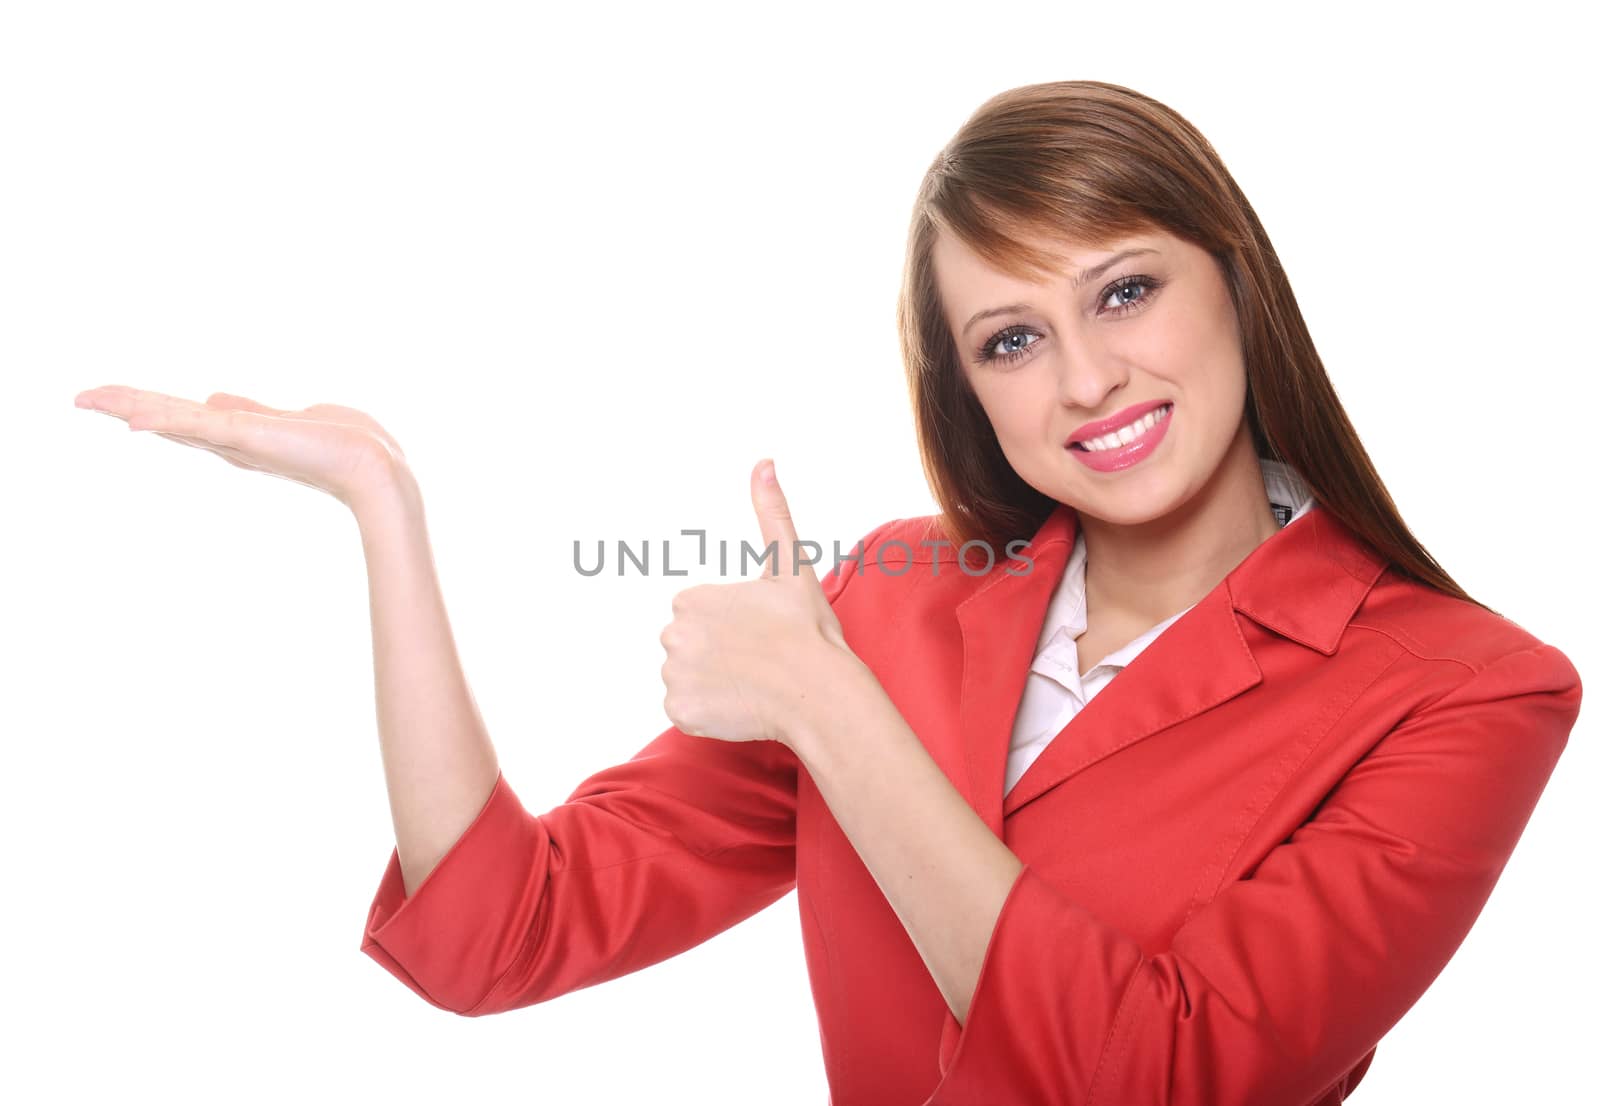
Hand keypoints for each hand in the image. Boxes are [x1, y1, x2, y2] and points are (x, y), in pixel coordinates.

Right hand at [73, 385, 405, 510]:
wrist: (371, 469)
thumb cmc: (339, 446)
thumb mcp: (285, 421)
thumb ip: (246, 411)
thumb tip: (211, 400)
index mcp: (237, 438)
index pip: (180, 418)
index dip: (145, 408)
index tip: (112, 399)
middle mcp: (230, 444)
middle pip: (165, 419)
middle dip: (123, 405)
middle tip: (80, 396)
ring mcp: (236, 442)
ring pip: (172, 420)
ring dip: (130, 407)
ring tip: (89, 397)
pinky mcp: (248, 437)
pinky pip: (199, 427)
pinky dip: (168, 422)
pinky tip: (135, 421)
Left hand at [659, 459, 856, 747]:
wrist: (821, 692)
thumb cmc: (808, 629)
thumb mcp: (790, 565)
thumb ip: (771, 513)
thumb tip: (764, 462)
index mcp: (689, 598)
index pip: (700, 617)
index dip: (733, 628)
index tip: (760, 635)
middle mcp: (672, 634)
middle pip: (689, 648)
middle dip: (718, 655)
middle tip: (758, 662)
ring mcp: (674, 676)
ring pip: (688, 679)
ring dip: (713, 684)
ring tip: (752, 684)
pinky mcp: (681, 712)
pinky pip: (686, 712)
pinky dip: (709, 713)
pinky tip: (739, 705)